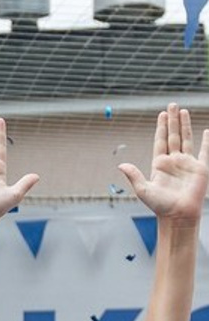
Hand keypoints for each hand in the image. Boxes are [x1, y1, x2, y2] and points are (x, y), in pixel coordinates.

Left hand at [120, 103, 208, 224]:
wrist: (178, 215)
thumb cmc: (160, 206)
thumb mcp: (143, 190)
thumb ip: (134, 176)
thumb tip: (121, 164)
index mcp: (159, 165)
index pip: (160, 141)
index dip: (160, 128)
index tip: (161, 115)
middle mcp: (173, 162)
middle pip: (173, 136)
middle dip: (172, 121)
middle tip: (172, 105)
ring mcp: (187, 163)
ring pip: (186, 139)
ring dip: (185, 125)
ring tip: (183, 111)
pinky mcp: (200, 167)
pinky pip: (205, 150)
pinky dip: (207, 140)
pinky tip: (206, 130)